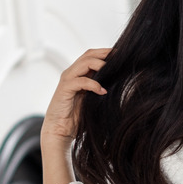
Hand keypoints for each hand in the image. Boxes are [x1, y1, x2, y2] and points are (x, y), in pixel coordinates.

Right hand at [40, 48, 109, 183]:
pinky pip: (80, 81)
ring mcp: (67, 80)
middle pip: (89, 54)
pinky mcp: (64, 89)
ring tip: (113, 69)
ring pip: (84, 63)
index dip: (106, 52)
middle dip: (105, 53)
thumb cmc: (77, 117)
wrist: (59, 131)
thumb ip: (101, 88)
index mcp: (78, 74)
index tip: (122, 54)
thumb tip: (121, 82)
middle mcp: (72, 73)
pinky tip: (103, 91)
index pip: (92, 55)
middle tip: (121, 56)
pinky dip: (93, 84)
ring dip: (100, 64)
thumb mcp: (93, 99)